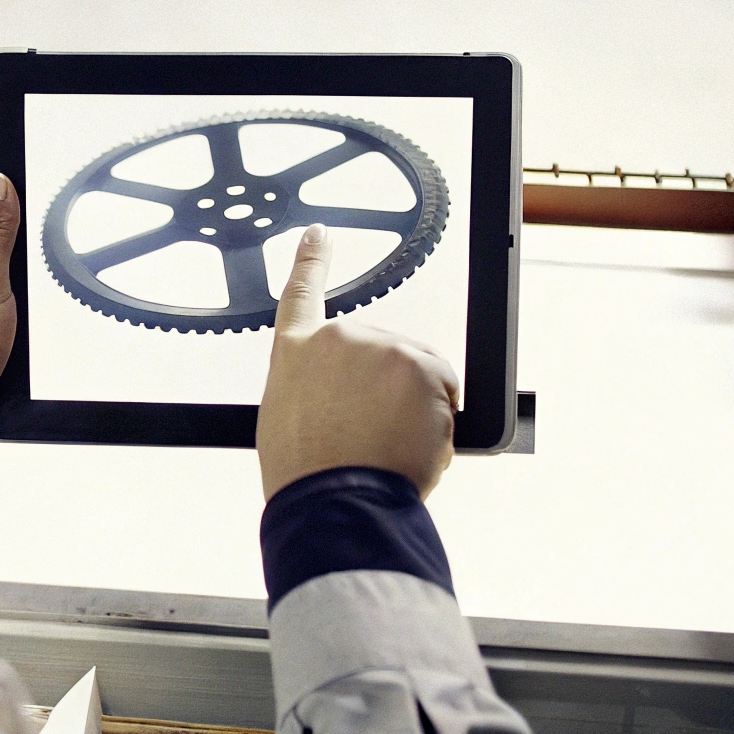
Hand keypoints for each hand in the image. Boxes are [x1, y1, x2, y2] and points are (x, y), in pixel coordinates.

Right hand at [256, 223, 459, 500]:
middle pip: (382, 357)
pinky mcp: (418, 361)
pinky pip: (445, 390)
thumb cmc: (309, 476)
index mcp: (294, 354)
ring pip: (417, 376)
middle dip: (387, 394)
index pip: (301, 295)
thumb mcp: (289, 424)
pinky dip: (439, 419)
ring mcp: (379, 346)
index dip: (311, 261)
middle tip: (367, 438)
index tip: (319, 234)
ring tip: (384, 446)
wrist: (333, 498)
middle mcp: (336, 339)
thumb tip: (344, 397)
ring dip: (414, 409)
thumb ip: (316, 392)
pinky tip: (409, 441)